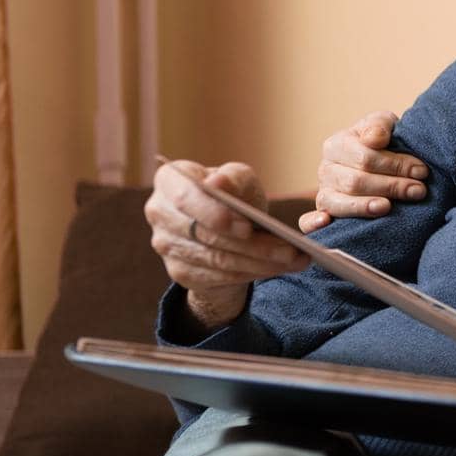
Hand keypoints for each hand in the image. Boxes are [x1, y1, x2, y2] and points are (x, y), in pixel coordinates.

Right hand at [146, 160, 309, 329]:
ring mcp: (165, 245)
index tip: (247, 227)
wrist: (225, 226)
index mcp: (170, 181)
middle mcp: (160, 213)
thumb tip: (216, 184)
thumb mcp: (239, 180)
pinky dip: (253, 273)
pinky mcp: (180, 271)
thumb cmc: (234, 194)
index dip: (215, 215)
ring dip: (261, 262)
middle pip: (207, 236)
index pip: (186, 199)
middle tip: (290, 250)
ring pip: (217, 260)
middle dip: (253, 245)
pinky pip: (219, 277)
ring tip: (295, 260)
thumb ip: (232, 178)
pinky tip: (279, 268)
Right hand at [302, 111, 430, 231]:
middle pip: (356, 181)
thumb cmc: (382, 142)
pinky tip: (327, 223)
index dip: (395, 165)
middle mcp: (326, 168)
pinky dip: (314, 223)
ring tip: (389, 207)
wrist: (377, 160)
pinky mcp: (323, 211)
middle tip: (418, 191)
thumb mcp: (384, 125)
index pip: (366, 157)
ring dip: (366, 206)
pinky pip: (309, 220)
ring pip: (340, 201)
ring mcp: (322, 191)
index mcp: (337, 144)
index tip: (421, 172)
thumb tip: (374, 139)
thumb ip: (379, 125)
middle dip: (391, 186)